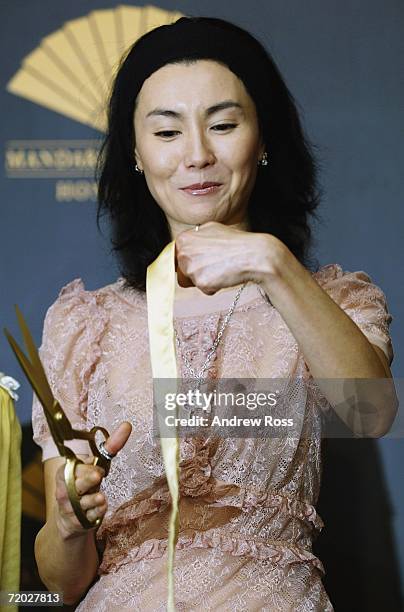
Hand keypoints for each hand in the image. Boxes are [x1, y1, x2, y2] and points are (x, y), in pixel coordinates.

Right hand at [54, 421, 131, 538]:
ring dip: (95, 499)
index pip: (72, 469)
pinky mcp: (77, 522)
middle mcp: (64, 490)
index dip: (85, 468)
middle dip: (87, 480)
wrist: (70, 519)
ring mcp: (70, 508)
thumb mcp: (94, 465)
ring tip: (101, 497)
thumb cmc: (85, 485)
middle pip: (74, 485)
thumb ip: (109, 447)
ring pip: (83, 503)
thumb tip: (127, 425)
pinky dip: (98, 512)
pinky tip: (102, 507)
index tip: (98, 469)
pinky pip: (90, 517)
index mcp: (64, 473)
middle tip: (97, 475)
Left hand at [175, 221, 280, 293]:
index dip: (190, 262)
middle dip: (196, 272)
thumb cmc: (235, 242)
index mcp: (183, 239)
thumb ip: (195, 237)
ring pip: (193, 282)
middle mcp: (184, 253)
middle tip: (215, 265)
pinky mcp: (202, 282)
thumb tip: (183, 245)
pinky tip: (225, 276)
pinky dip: (214, 287)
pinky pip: (204, 290)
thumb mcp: (212, 229)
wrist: (254, 254)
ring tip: (221, 269)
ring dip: (205, 280)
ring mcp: (192, 268)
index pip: (176, 258)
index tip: (202, 262)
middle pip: (182, 272)